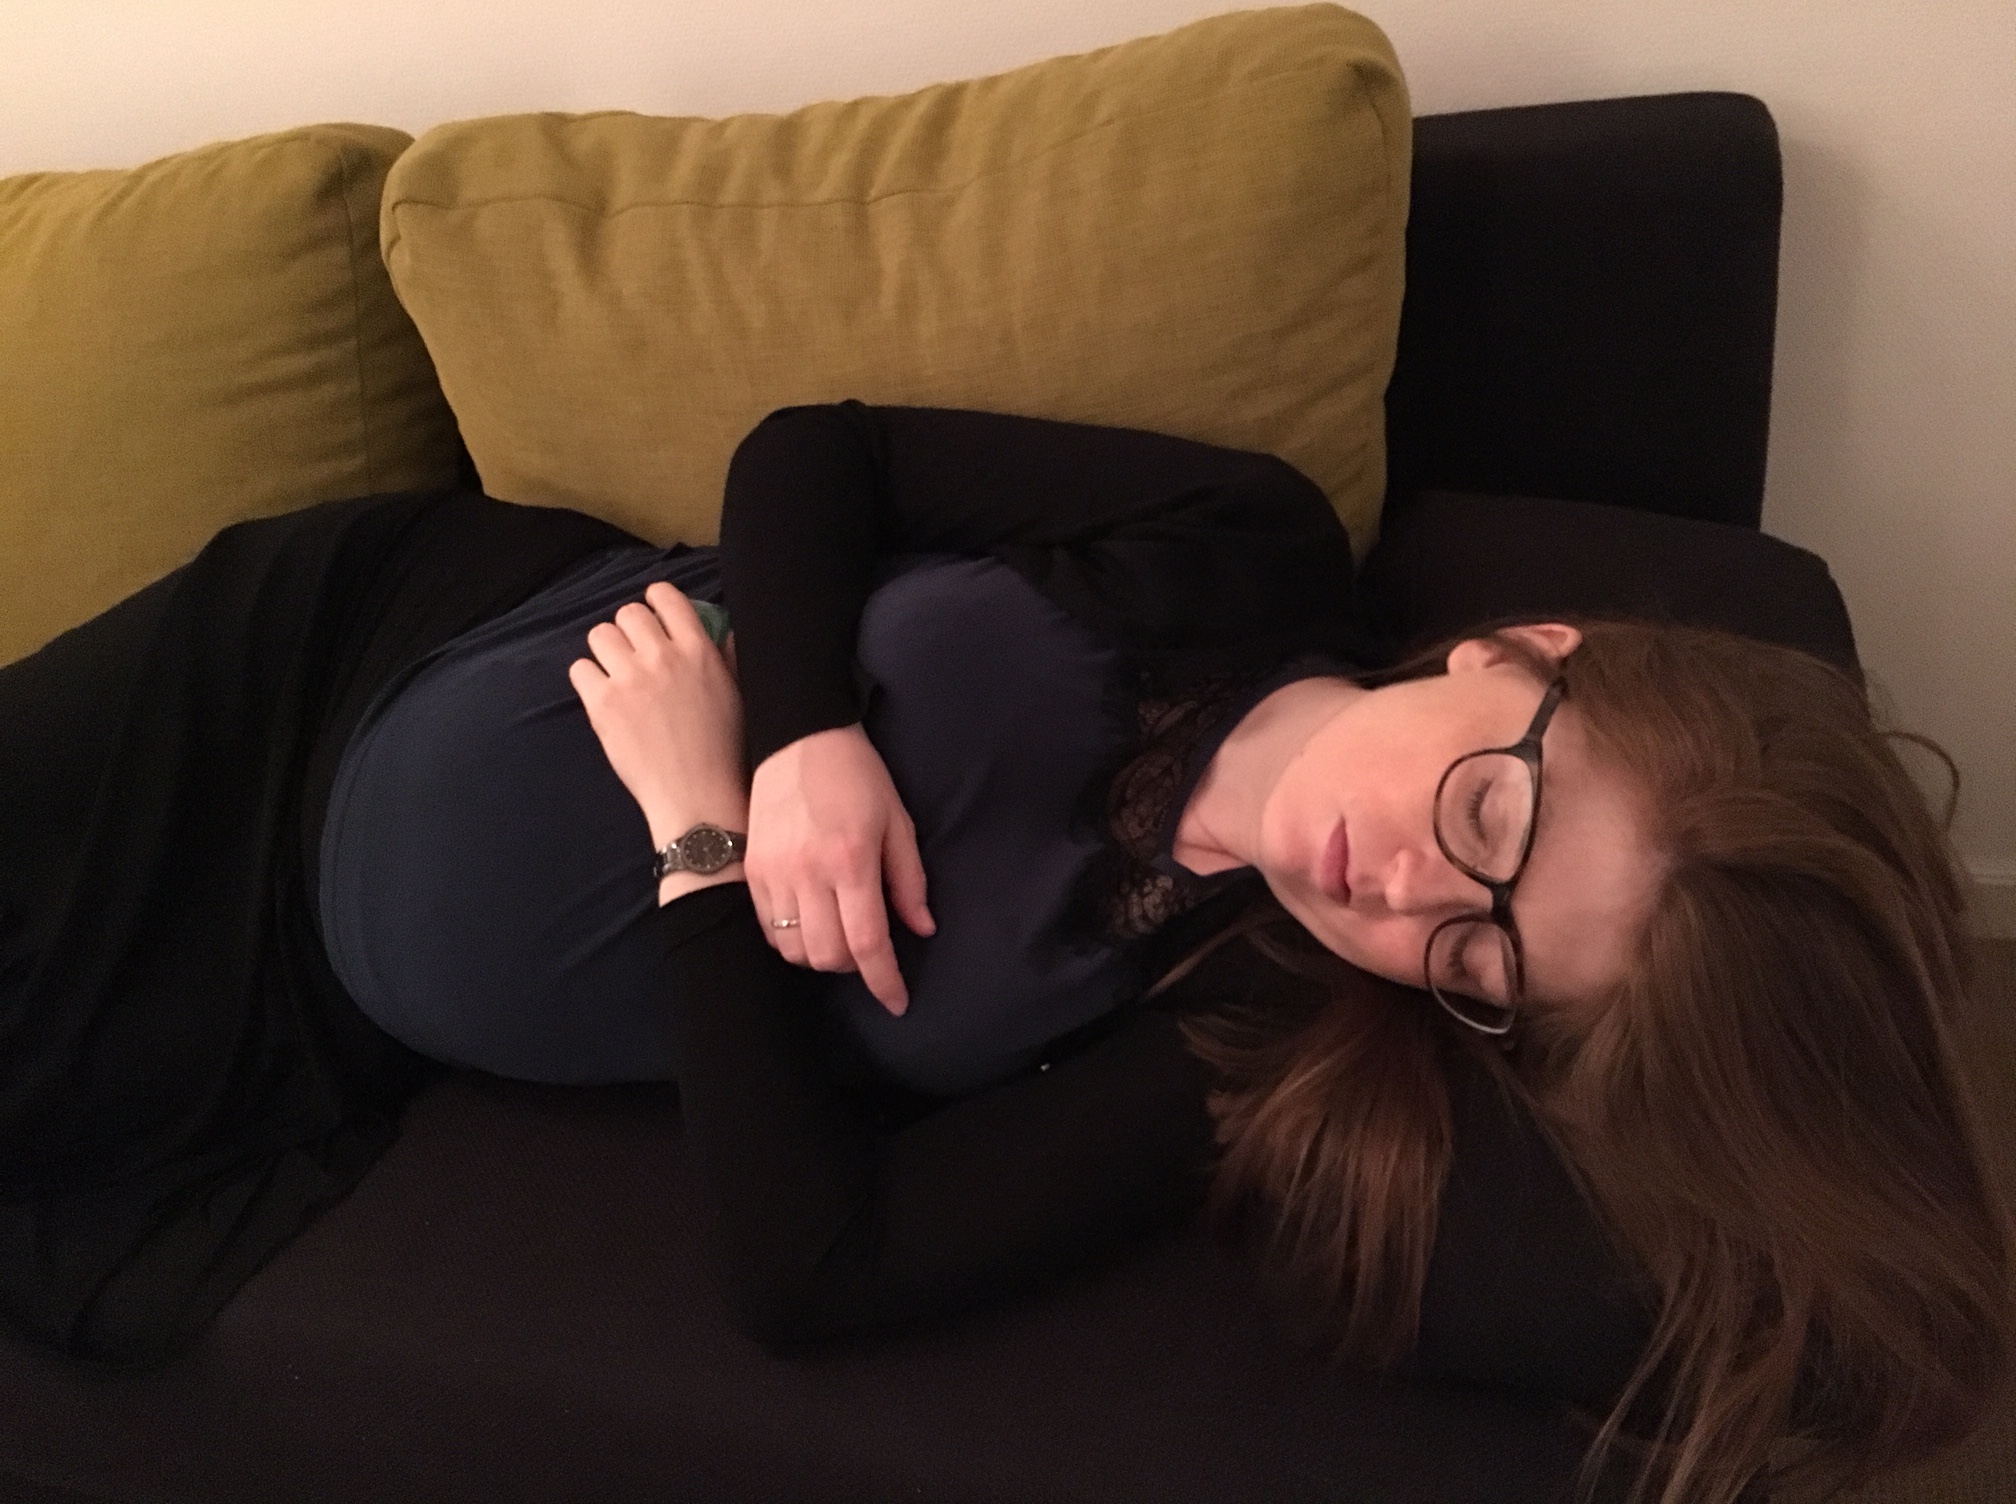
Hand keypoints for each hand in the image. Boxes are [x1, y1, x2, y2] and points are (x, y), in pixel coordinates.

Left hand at [568, 583, 748, 902]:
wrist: (697, 797)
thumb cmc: (725, 751)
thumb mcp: (738, 694)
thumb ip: (726, 657)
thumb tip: (720, 631)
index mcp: (698, 650)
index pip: (665, 596)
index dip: (655, 601)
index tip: (653, 615)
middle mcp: (662, 656)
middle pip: (628, 613)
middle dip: (630, 631)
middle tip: (635, 655)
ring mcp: (630, 679)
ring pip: (600, 635)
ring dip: (607, 651)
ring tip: (616, 674)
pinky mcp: (602, 704)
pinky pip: (580, 668)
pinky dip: (589, 679)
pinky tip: (604, 696)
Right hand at [746, 724, 934, 1015]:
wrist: (799, 735)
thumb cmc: (857, 776)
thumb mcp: (897, 822)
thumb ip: (909, 880)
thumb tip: (922, 929)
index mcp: (851, 860)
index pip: (867, 942)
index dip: (885, 980)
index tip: (898, 1002)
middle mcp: (807, 872)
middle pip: (828, 955)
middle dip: (854, 966)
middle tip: (869, 947)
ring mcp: (773, 872)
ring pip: (793, 949)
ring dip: (821, 955)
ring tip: (839, 932)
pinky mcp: (751, 870)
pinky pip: (767, 929)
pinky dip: (791, 939)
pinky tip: (810, 921)